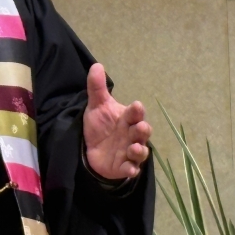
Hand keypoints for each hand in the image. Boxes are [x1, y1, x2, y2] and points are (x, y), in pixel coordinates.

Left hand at [83, 63, 151, 179]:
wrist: (92, 148)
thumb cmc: (100, 125)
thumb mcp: (96, 106)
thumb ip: (97, 87)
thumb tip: (96, 65)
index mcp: (127, 119)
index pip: (135, 113)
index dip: (136, 110)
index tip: (136, 106)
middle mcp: (132, 135)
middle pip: (142, 132)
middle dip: (142, 129)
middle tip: (140, 127)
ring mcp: (129, 152)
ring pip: (140, 151)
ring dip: (139, 150)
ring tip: (134, 148)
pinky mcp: (124, 166)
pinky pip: (131, 169)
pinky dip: (131, 169)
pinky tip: (130, 169)